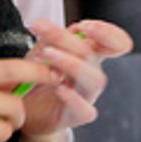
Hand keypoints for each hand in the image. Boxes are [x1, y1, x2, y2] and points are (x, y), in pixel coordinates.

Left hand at [19, 18, 132, 135]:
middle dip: (68, 40)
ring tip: (46, 54)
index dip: (108, 33)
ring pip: (94, 79)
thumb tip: (70, 27)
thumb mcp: (41, 50)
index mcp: (89, 54)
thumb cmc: (37, 76)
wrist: (24, 109)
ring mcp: (87, 96)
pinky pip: (85, 109)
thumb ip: (54, 37)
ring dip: (71, 63)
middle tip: (44, 30)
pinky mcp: (76, 116)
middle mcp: (91, 74)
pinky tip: (60, 88)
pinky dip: (74, 98)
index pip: (116, 43)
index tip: (84, 25)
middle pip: (93, 55)